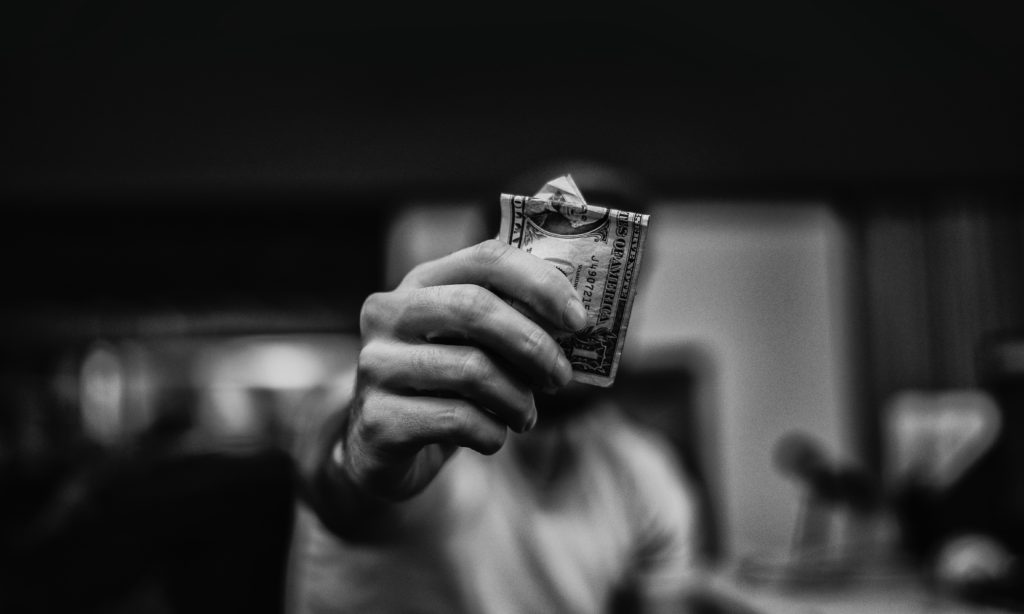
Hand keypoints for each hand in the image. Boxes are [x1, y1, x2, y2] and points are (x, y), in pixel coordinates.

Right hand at [338, 239, 587, 500]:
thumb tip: (581, 318)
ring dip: (518, 400)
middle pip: (475, 308)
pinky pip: (458, 421)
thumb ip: (513, 318)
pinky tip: (493, 436)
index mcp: (419, 282)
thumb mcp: (472, 342)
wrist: (381, 445)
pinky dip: (492, 434)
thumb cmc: (444, 384)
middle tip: (560, 377)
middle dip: (534, 345)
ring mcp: (375, 365)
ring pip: (472, 370)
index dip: (541, 284)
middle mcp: (388, 313)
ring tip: (525, 415)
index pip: (486, 258)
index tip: (579, 320)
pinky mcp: (379, 419)